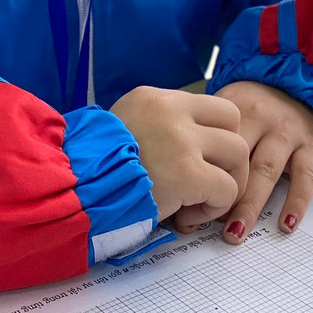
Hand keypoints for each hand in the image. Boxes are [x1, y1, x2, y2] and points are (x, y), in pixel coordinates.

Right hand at [109, 85, 249, 221]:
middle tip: (209, 182)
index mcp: (154, 98)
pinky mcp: (187, 173)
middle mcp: (170, 111)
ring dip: (225, 182)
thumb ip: (159, 129)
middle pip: (233, 122)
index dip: (216, 135)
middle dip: (229, 157)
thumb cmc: (95, 171)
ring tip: (196, 200)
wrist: (74, 192)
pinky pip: (227, 189)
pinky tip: (187, 214)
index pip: (213, 105)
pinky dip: (214, 206)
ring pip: (238, 153)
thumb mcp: (124, 130)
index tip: (202, 160)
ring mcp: (181, 140)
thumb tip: (194, 148)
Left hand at [170, 80, 312, 243]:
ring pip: (266, 171)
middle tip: (198, 223)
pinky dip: (296, 202)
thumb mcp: (226, 108)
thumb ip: (206, 137)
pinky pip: (305, 177)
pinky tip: (285, 225)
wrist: (298, 83)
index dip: (194, 174)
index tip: (179, 204)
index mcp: (233, 107)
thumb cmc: (252, 105)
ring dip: (249, 204)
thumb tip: (177, 185)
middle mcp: (260, 116)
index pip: (211, 143)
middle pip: (236, 158)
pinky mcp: (312, 145)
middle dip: (217, 192)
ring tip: (234, 232)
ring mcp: (287, 131)